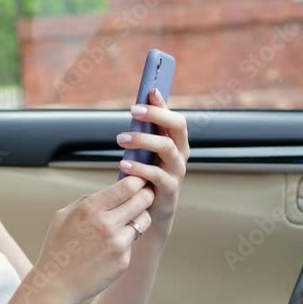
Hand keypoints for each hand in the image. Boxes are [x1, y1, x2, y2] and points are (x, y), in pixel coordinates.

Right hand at [27, 176, 154, 303]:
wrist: (56, 283)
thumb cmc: (58, 246)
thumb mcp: (65, 215)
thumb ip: (89, 200)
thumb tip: (112, 190)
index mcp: (90, 208)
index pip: (128, 186)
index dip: (137, 181)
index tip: (137, 182)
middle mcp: (107, 224)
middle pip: (144, 199)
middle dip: (145, 195)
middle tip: (142, 196)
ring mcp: (117, 244)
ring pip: (144, 220)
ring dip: (138, 218)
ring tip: (125, 221)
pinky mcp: (123, 260)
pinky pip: (132, 242)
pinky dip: (125, 241)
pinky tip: (109, 248)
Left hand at [116, 88, 189, 228]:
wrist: (151, 212)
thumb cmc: (146, 177)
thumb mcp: (146, 152)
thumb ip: (146, 131)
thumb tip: (139, 104)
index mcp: (177, 142)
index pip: (176, 117)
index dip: (164, 104)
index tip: (149, 91)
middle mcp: (181, 154)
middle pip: (177, 127)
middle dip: (157, 115)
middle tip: (132, 111)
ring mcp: (177, 171)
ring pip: (166, 147)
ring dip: (143, 139)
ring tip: (121, 138)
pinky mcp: (169, 189)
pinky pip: (156, 175)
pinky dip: (139, 168)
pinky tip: (123, 165)